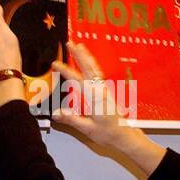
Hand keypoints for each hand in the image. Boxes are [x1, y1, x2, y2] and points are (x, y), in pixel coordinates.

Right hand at [54, 42, 165, 173]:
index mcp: (95, 98)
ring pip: (94, 69)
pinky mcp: (106, 92)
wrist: (124, 135)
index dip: (65, 71)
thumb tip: (56, 113)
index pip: (77, 81)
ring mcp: (104, 90)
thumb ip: (72, 119)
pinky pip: (98, 74)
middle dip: (79, 55)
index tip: (55, 64)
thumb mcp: (87, 129)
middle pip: (88, 68)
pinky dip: (92, 65)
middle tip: (71, 43)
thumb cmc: (108, 133)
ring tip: (79, 46)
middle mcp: (100, 91)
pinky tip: (88, 62)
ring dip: (86, 57)